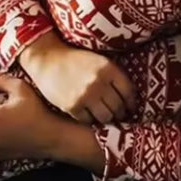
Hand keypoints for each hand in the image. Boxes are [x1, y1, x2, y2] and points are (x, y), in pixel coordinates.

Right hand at [18, 31, 136, 124]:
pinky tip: (90, 116)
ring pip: (105, 117)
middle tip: (120, 116)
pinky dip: (90, 120)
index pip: (128, 91)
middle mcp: (99, 82)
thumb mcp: (100, 61)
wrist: (49, 59)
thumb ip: (113, 76)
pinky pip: (88, 121)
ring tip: (107, 117)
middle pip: (118, 107)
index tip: (131, 108)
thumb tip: (128, 97)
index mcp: (109, 68)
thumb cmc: (77, 60)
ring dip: (108, 119)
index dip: (132, 103)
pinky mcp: (71, 106)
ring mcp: (85, 95)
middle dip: (121, 113)